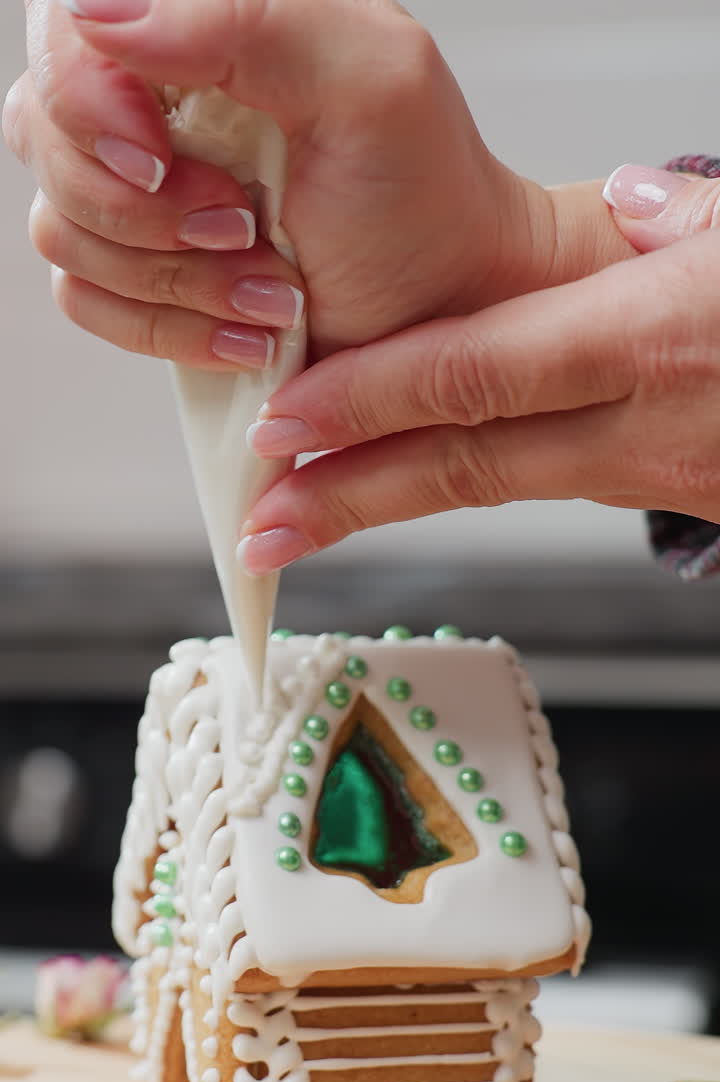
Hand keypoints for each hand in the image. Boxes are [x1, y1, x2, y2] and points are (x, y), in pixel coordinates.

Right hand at [4, 0, 570, 369]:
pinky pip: (87, 302)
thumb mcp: (368, 81)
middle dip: (148, 210)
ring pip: (63, 230)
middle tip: (245, 225)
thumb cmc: (423, 195)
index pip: (66, 37)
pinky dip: (169, 329)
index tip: (161, 157)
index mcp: (198, 32)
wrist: (444, 309)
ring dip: (176, 279)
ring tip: (271, 290)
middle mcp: (154, 106)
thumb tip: (97, 17)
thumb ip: (241, 20)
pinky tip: (245, 331)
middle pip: (46, 138)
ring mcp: (142, 197)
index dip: (90, 104)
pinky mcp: (144, 277)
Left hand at [239, 219, 719, 572]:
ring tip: (294, 524)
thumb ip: (683, 218)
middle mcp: (632, 424)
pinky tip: (390, 491)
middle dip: (348, 495)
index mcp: (647, 340)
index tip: (284, 421)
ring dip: (383, 507)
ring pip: (487, 490)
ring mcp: (642, 476)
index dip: (370, 402)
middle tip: (256, 522)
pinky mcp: (653, 497)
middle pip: (464, 462)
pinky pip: (526, 491)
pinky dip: (448, 495)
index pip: (476, 375)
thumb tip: (626, 202)